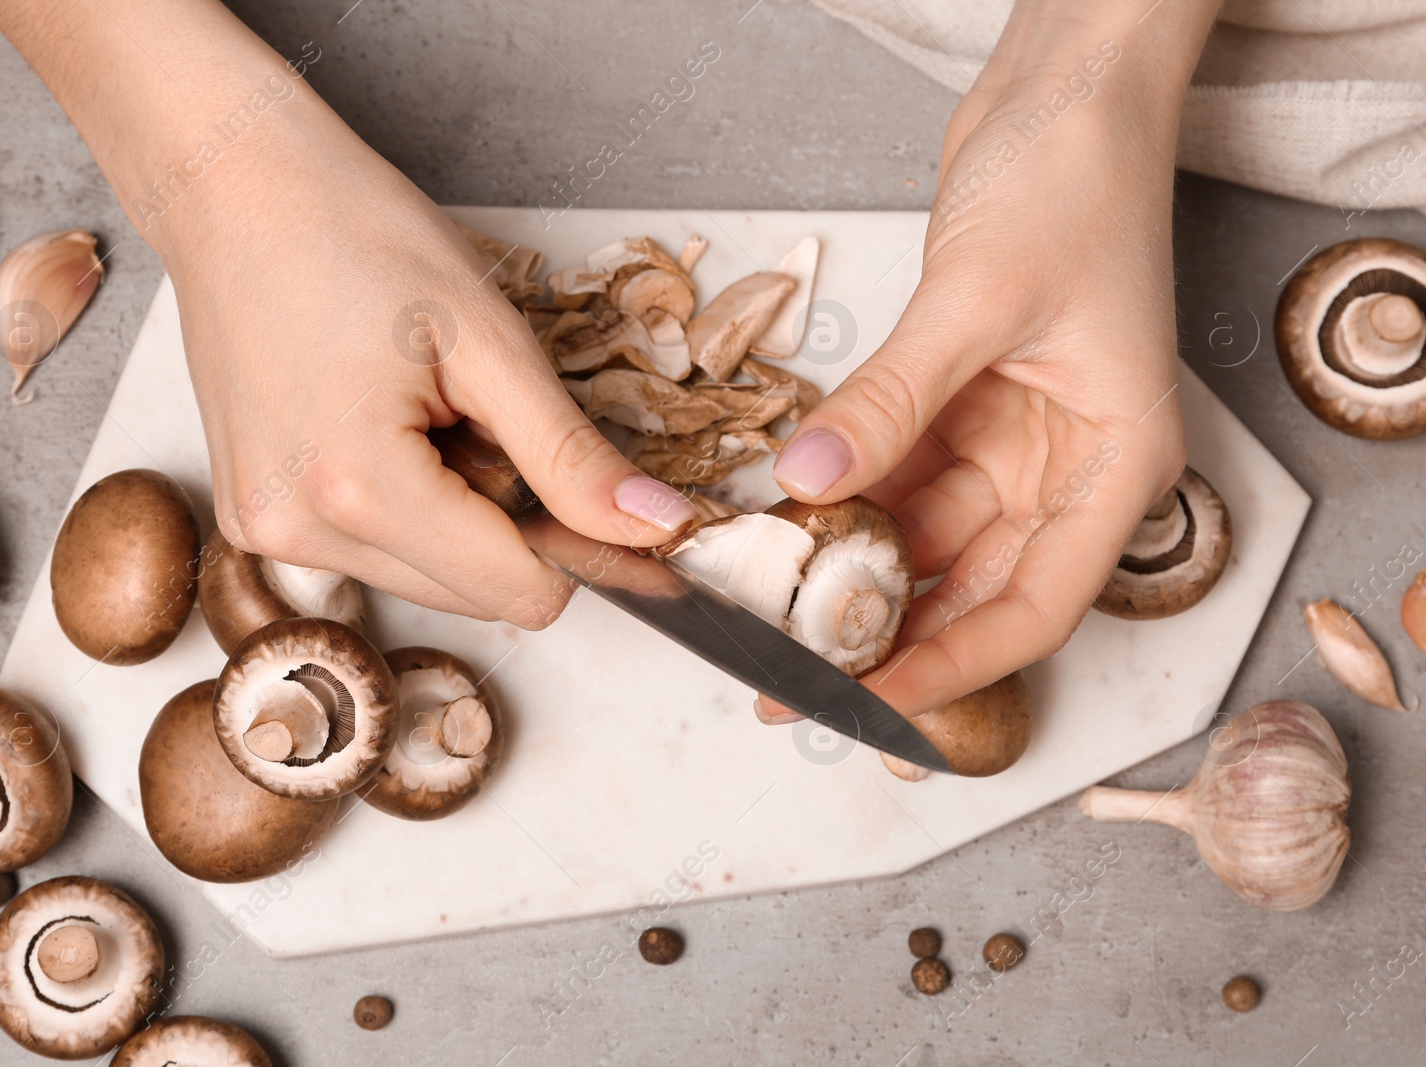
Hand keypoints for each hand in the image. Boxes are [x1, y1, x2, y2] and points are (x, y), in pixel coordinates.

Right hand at [167, 115, 697, 625]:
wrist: (235, 192)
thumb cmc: (354, 234)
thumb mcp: (489, 338)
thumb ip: (572, 453)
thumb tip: (654, 526)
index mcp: (360, 490)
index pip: (519, 595)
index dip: (578, 547)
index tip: (592, 486)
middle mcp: (300, 533)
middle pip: (475, 597)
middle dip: (508, 524)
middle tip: (481, 416)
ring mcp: (265, 534)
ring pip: (425, 580)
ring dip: (454, 516)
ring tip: (422, 413)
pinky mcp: (252, 523)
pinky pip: (369, 553)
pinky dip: (402, 508)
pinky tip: (380, 426)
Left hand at [759, 3, 1217, 739]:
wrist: (1068, 91)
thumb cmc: (1075, 179)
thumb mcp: (977, 301)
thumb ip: (891, 401)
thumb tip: (810, 481)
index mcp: (1116, 463)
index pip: (1034, 606)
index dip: (951, 665)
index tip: (868, 698)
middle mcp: (1067, 466)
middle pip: (971, 584)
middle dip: (883, 629)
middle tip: (789, 667)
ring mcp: (1013, 436)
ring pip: (923, 532)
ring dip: (849, 562)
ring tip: (769, 599)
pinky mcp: (962, 400)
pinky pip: (896, 470)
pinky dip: (843, 492)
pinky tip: (784, 516)